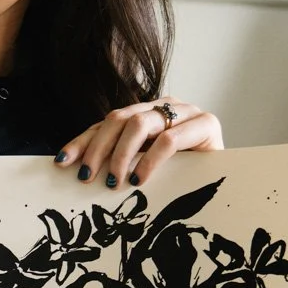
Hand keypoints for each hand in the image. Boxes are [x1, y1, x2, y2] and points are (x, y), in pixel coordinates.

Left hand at [55, 98, 222, 190]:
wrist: (224, 177)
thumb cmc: (182, 175)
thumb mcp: (143, 166)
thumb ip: (119, 161)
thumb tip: (77, 172)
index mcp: (145, 113)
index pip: (106, 123)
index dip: (82, 142)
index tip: (62, 162)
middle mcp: (163, 106)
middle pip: (119, 118)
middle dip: (98, 149)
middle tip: (89, 177)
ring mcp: (185, 112)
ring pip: (140, 123)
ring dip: (121, 155)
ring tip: (114, 182)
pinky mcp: (205, 124)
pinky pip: (169, 138)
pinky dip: (150, 160)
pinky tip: (140, 179)